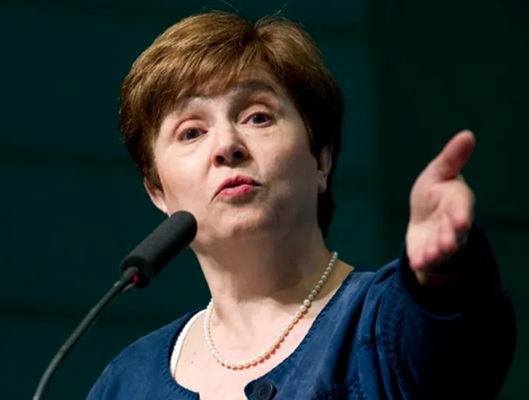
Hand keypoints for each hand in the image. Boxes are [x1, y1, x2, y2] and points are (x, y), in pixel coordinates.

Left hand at [406, 130, 475, 283]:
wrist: (424, 215)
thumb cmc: (435, 190)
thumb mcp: (440, 171)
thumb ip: (452, 158)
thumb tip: (467, 134)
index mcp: (457, 202)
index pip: (461, 209)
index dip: (460, 215)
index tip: (460, 220)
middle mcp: (453, 224)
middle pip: (454, 234)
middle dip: (450, 239)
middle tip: (446, 245)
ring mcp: (441, 240)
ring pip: (442, 249)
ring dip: (436, 253)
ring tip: (429, 257)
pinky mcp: (427, 252)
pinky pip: (426, 260)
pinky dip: (422, 262)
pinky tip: (416, 265)